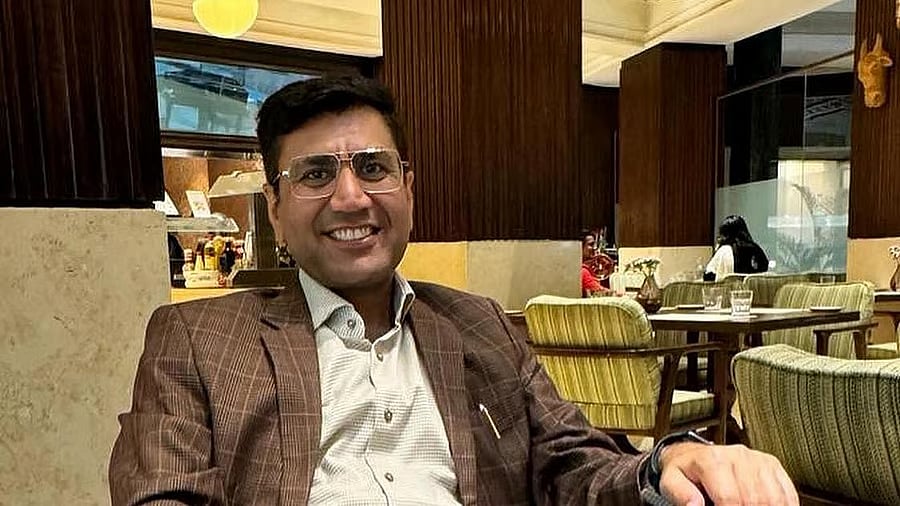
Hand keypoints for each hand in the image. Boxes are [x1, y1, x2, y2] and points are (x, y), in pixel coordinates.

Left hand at [659, 442, 797, 504]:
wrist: (693, 455)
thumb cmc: (685, 472)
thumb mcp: (672, 481)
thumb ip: (681, 494)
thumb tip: (695, 505)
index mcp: (712, 460)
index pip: (730, 498)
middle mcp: (738, 456)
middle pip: (754, 499)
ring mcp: (757, 459)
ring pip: (774, 497)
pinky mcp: (771, 464)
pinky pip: (787, 491)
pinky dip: (784, 505)